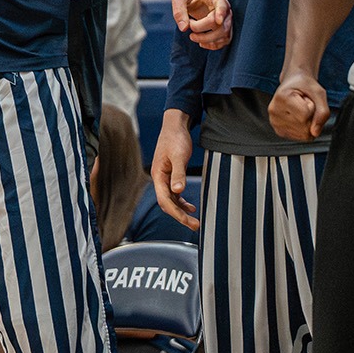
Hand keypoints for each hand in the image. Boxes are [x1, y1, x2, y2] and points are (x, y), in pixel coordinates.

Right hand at [149, 109, 198, 229]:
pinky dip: (182, 202)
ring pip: (171, 200)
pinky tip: (191, 207)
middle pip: (167, 204)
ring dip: (181, 211)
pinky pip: (175, 194)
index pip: (165, 201)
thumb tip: (178, 191)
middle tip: (195, 225)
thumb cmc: (175, 139)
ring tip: (194, 221)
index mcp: (158, 176)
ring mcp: (165, 178)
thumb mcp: (179, 156)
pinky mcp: (171, 176)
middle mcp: (160, 179)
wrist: (175, 126)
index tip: (189, 221)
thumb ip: (178, 174)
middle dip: (180, 216)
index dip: (176, 213)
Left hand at [170, 0, 230, 50]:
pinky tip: (201, 43)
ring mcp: (226, 19)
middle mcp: (224, 8)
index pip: (222, 5)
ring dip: (207, 40)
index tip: (218, 21)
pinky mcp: (224, 28)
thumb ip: (179, 10)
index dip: (221, 13)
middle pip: (221, 25)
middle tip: (189, 28)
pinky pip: (224, 40)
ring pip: (224, 35)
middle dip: (203, 31)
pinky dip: (213, 45)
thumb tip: (184, 28)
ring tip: (192, 36)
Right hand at [267, 71, 328, 140]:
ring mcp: (274, 122)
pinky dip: (304, 129)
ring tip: (301, 110)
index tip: (306, 99)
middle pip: (305, 127)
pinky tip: (298, 118)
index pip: (306, 115)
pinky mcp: (278, 130)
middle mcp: (274, 111)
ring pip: (303, 134)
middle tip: (304, 105)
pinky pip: (300, 137)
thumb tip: (315, 132)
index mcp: (282, 98)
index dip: (312, 107)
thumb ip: (322, 112)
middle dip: (311, 117)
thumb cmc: (305, 86)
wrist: (294, 84)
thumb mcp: (319, 93)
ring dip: (308, 123)